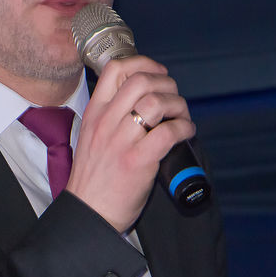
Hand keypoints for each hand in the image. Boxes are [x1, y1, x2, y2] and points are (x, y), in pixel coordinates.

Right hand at [65, 56, 195, 231]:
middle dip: (167, 84)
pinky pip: (169, 131)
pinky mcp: (138, 160)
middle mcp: (106, 122)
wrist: (89, 213)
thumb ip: (111, 117)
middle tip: (174, 98)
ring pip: (157, 102)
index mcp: (95, 113)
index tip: (158, 74)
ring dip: (179, 106)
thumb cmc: (95, 180)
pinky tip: (186, 134)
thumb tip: (144, 101)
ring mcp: (121, 140)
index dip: (144, 64)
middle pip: (141, 80)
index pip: (115, 69)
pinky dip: (185, 128)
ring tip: (182, 118)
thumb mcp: (92, 138)